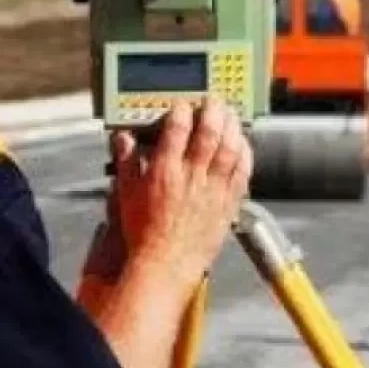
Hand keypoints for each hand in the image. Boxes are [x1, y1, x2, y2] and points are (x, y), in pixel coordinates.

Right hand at [107, 96, 252, 281]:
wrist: (164, 266)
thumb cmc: (144, 235)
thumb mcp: (125, 194)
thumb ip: (126, 162)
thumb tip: (123, 138)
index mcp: (165, 171)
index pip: (177, 128)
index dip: (182, 110)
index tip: (182, 105)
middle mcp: (192, 177)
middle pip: (209, 133)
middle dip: (213, 111)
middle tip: (213, 101)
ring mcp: (213, 190)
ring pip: (230, 149)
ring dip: (233, 127)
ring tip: (231, 115)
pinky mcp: (228, 205)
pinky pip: (243, 173)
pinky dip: (245, 155)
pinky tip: (244, 145)